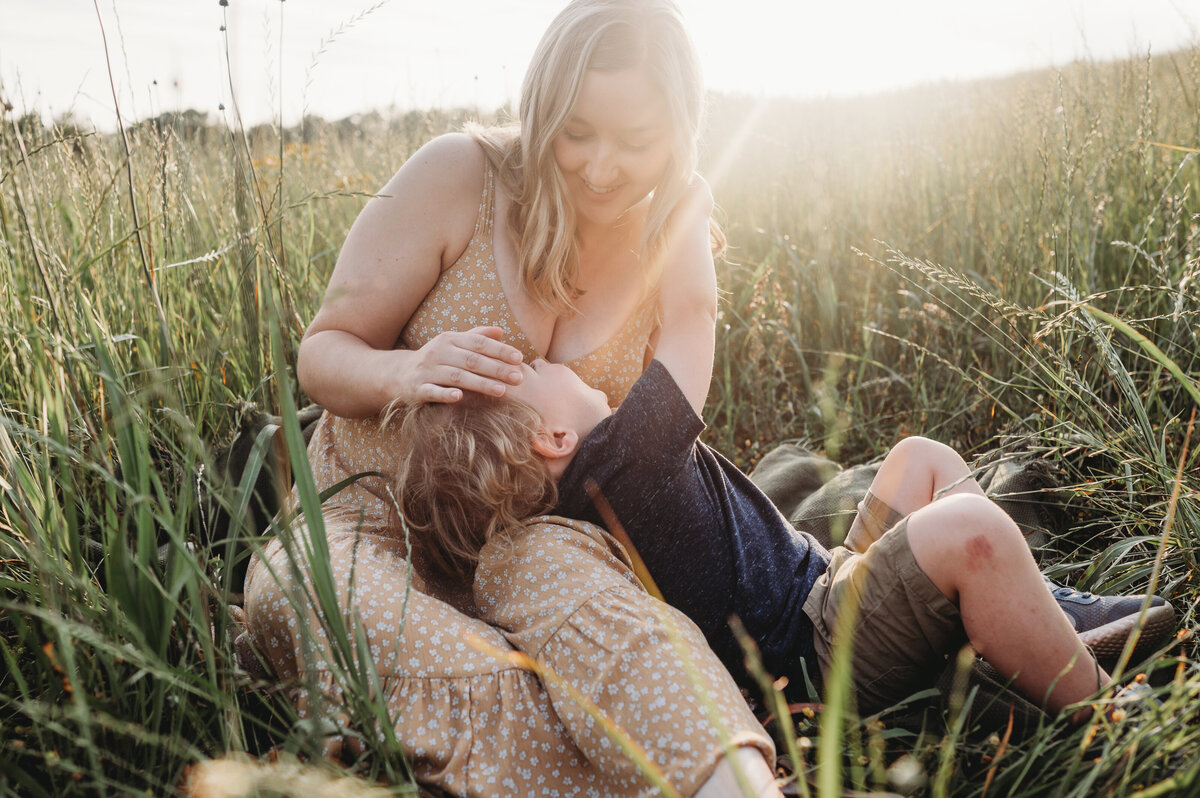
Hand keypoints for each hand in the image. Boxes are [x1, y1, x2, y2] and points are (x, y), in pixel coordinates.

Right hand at [404, 326, 523, 402]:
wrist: (398, 374)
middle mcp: (439, 352)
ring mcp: (427, 370)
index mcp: (450, 340)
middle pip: (472, 360)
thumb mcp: (453, 344)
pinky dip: (445, 394)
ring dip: (480, 383)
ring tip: (502, 391)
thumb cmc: (435, 359)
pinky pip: (432, 391)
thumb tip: (501, 331)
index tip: (519, 358)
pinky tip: (459, 397)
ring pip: (457, 376)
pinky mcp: (416, 388)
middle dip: (497, 369)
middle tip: (519, 378)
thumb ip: (476, 337)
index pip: (479, 344)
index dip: (499, 350)